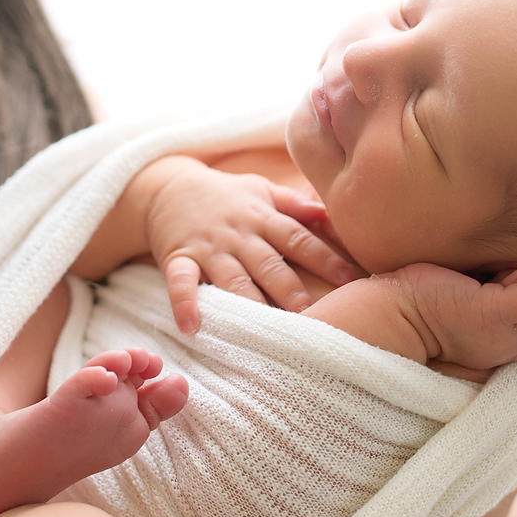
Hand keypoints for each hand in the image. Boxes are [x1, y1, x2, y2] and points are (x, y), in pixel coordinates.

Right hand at [145, 159, 362, 333]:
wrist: (167, 186)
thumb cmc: (225, 194)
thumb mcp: (261, 190)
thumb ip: (295, 205)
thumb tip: (334, 215)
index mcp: (263, 217)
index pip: (298, 239)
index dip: (324, 258)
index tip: (350, 279)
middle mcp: (239, 234)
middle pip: (268, 264)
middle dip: (291, 290)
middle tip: (313, 316)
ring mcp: (208, 248)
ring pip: (231, 278)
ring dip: (248, 302)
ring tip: (264, 330)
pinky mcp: (179, 257)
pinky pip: (180, 282)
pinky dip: (184, 304)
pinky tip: (192, 327)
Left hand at [380, 264, 516, 381]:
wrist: (392, 317)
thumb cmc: (424, 306)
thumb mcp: (474, 312)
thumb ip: (504, 305)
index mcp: (510, 351)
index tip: (485, 297)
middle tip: (479, 290)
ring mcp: (515, 337)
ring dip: (516, 278)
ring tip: (478, 287)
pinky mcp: (506, 315)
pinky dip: (514, 272)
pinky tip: (479, 283)